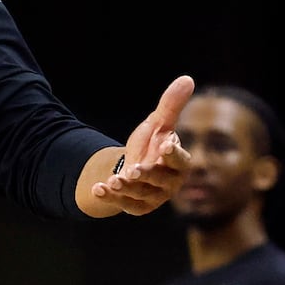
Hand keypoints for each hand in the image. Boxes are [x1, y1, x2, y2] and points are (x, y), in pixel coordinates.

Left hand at [90, 75, 194, 214]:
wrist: (133, 167)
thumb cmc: (151, 144)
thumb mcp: (158, 124)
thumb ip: (171, 105)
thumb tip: (187, 78)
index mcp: (179, 162)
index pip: (180, 160)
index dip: (174, 154)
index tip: (165, 145)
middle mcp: (169, 182)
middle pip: (161, 180)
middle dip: (147, 175)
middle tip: (133, 170)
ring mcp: (153, 196)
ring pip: (141, 195)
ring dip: (127, 188)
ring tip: (113, 180)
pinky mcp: (137, 206)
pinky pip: (124, 204)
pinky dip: (110, 197)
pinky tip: (98, 189)